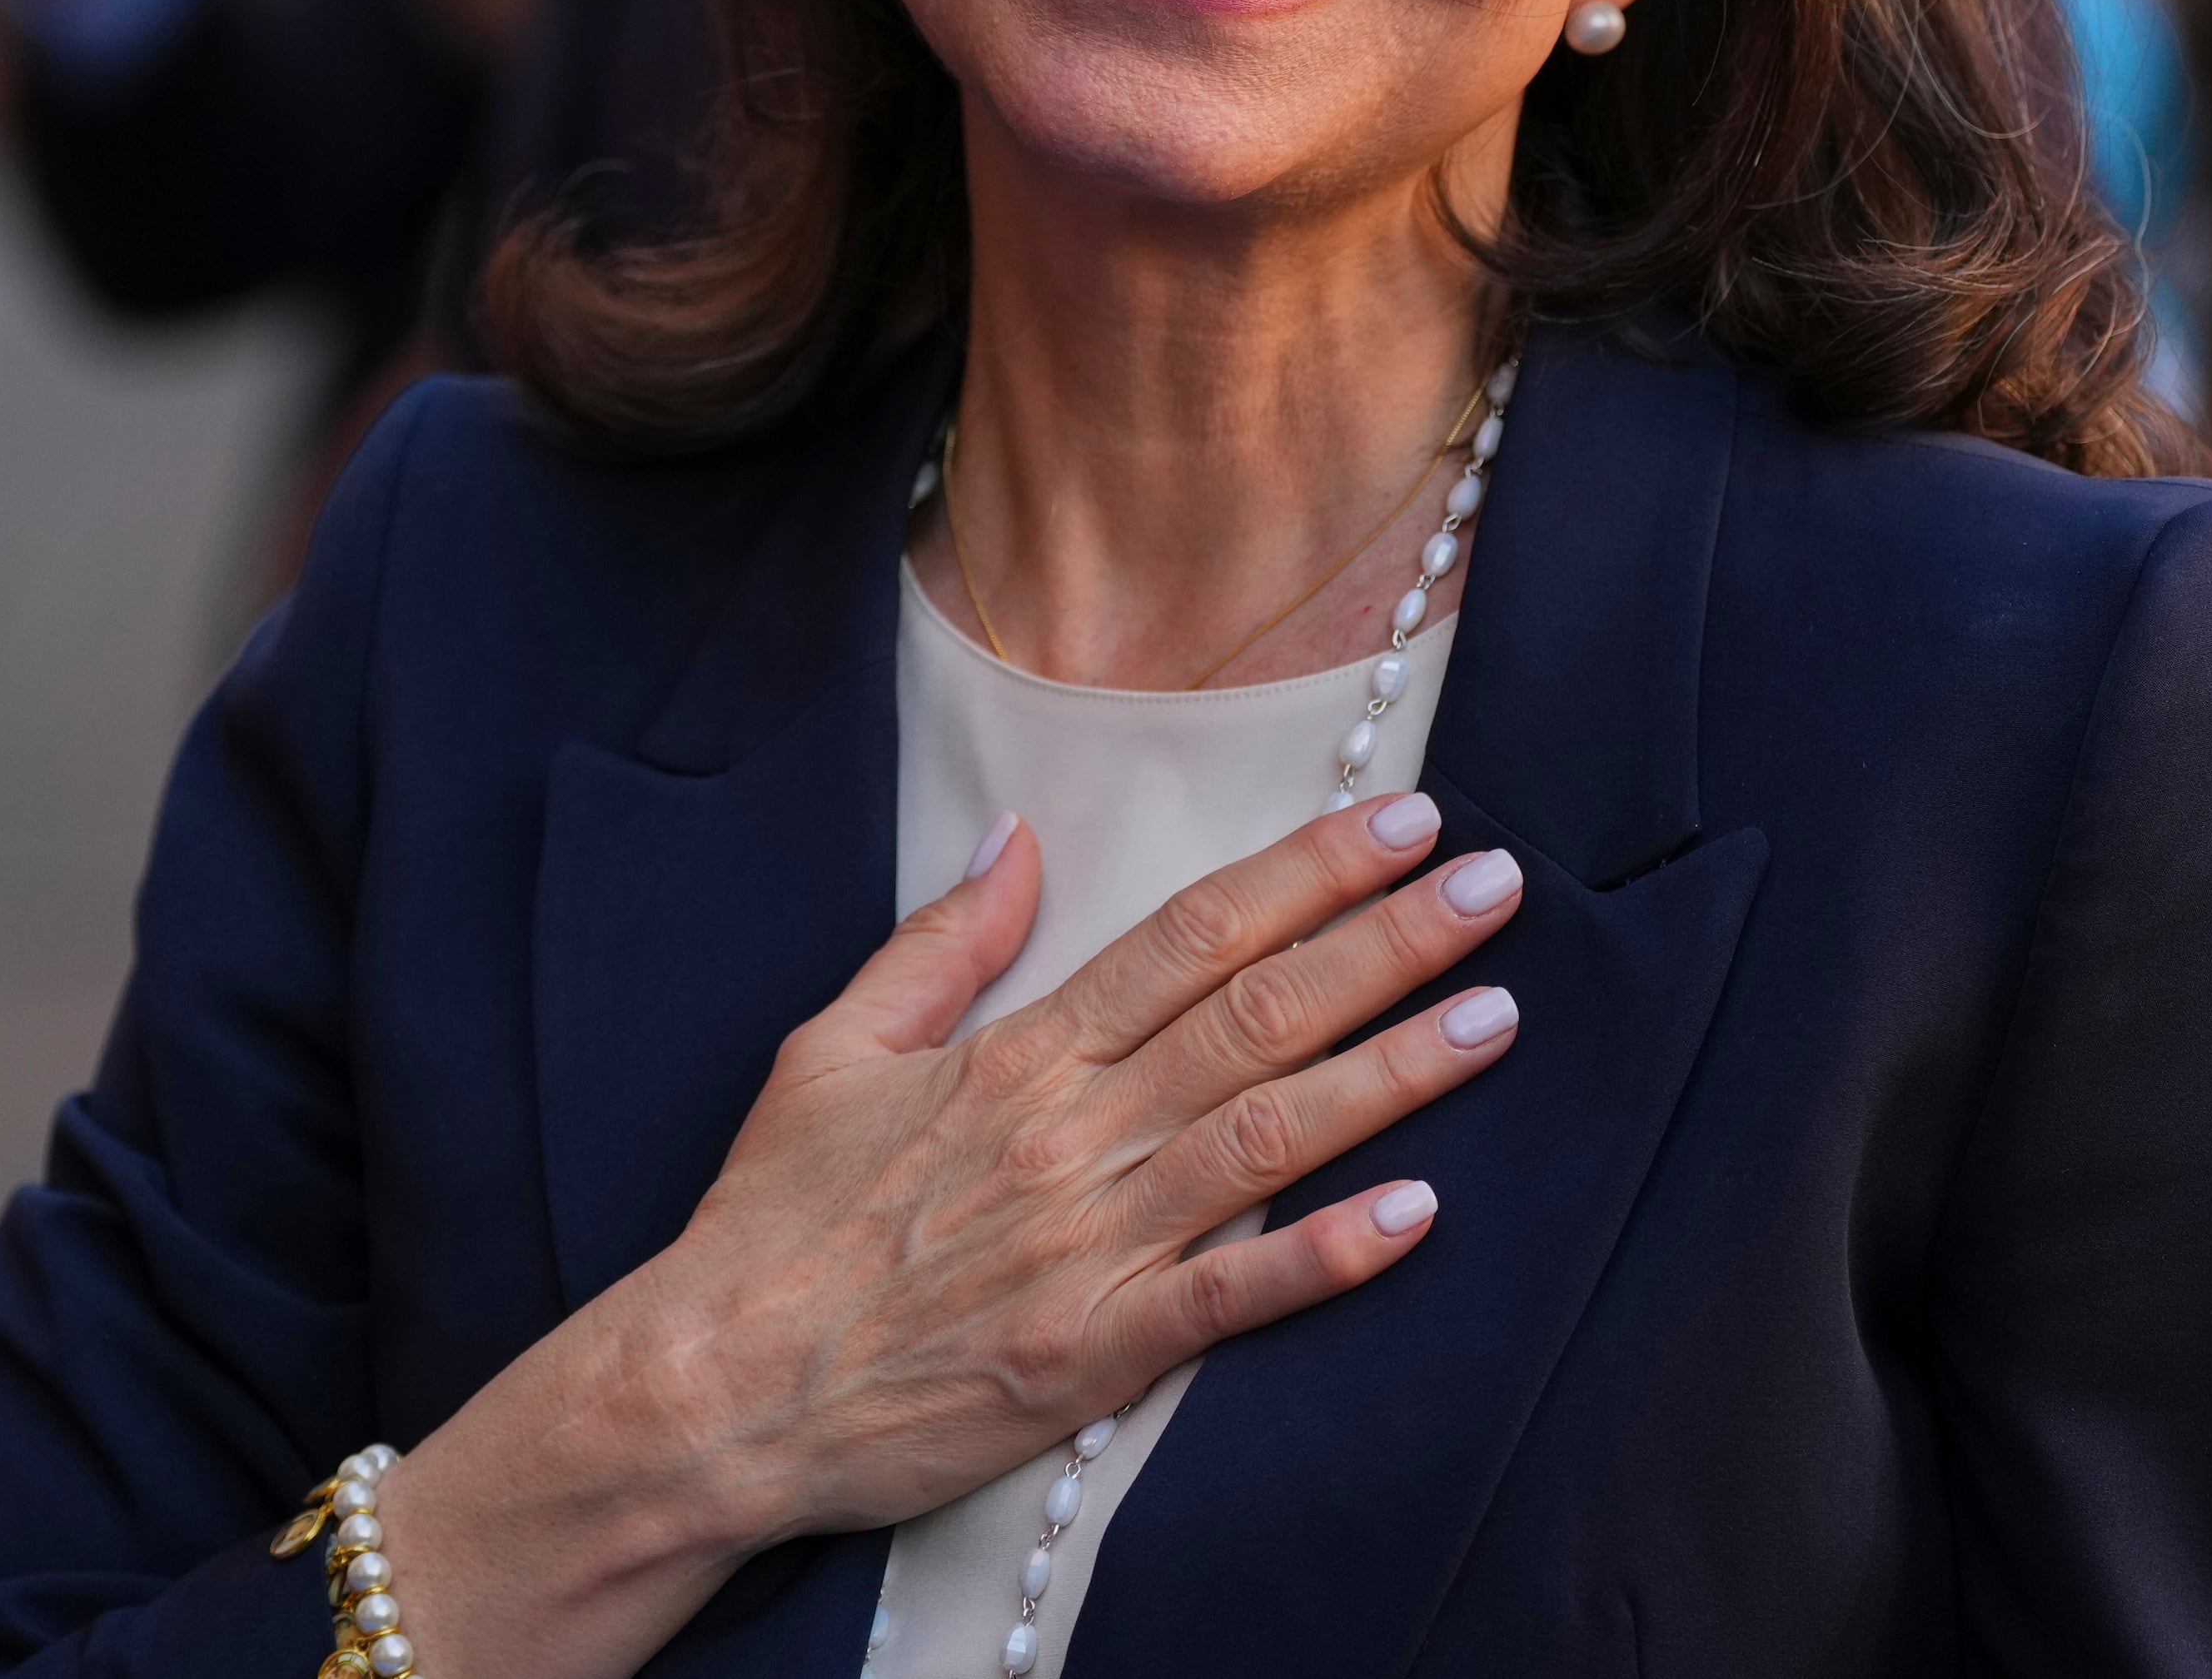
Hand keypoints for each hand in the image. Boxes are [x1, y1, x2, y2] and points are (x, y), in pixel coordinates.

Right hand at [375, 789, 1525, 1678]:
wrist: (712, 1387)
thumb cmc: (771, 1221)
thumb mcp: (831, 1048)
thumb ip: (940, 943)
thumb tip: (1019, 839)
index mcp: (1015, 1052)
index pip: (1190, 938)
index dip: (1307, 876)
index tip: (1404, 824)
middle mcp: (1068, 1133)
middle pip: (1256, 1016)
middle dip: (1388, 945)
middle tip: (1498, 888)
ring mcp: (1086, 1244)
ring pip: (1269, 1139)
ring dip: (1393, 1075)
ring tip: (1496, 1017)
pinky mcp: (1092, 1354)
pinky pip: (1231, 1298)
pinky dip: (1326, 1258)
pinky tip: (1418, 1216)